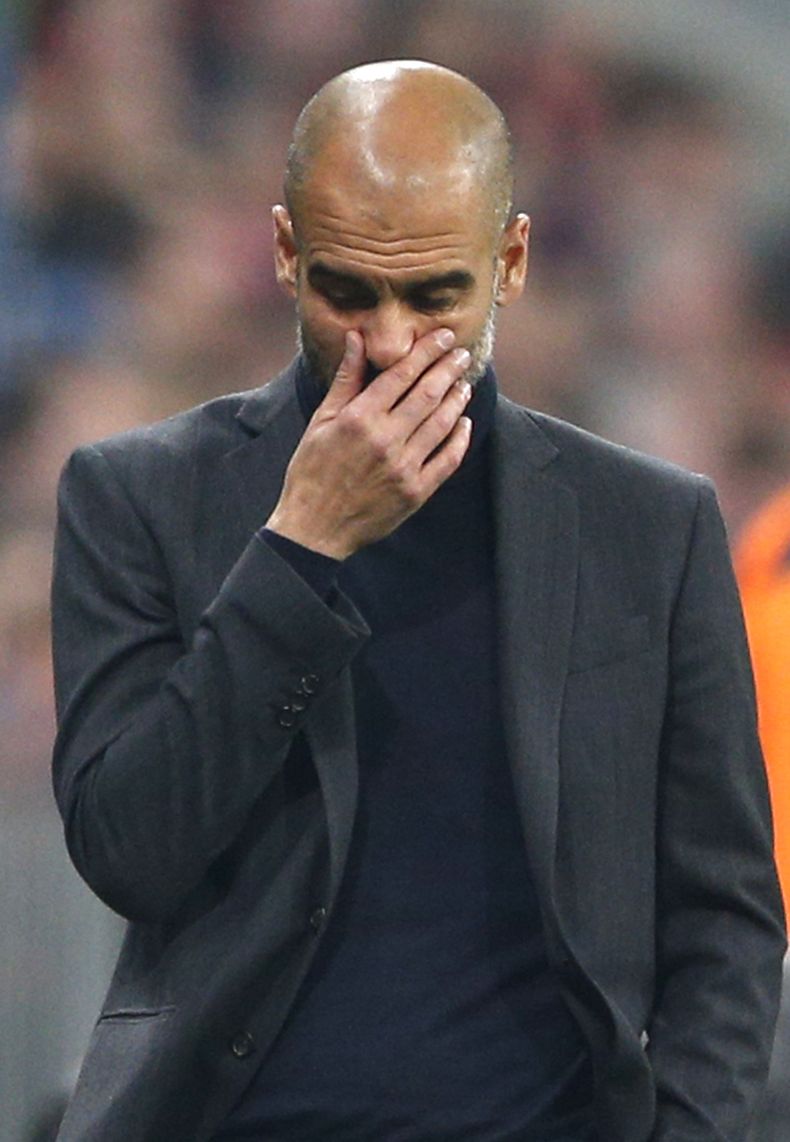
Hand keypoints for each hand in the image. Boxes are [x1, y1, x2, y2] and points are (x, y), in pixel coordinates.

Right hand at [266, 328, 472, 558]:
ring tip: (464, 383)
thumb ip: (346, 379)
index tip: (444, 337)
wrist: (314, 529)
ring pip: (442, 423)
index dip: (427, 351)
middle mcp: (385, 440)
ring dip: (457, 400)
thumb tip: (357, 338)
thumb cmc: (312, 472)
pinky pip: (447, 460)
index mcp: (359, 418)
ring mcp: (404, 468)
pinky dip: (460, 439)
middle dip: (449, 368)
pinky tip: (464, 423)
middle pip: (428, 394)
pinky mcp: (416, 492)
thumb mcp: (321, 421)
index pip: (402, 374)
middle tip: (463, 354)